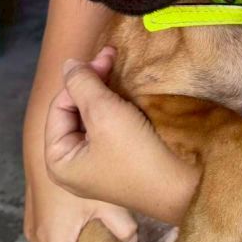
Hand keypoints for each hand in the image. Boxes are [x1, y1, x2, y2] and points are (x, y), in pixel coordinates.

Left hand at [45, 47, 198, 222]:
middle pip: (74, 111)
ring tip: (118, 66)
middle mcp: (74, 164)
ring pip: (93, 116)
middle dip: (92, 82)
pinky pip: (110, 127)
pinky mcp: (120, 160)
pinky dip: (116, 106)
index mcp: (59, 161)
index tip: (105, 57)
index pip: (58, 107)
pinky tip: (127, 91)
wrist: (183, 186)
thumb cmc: (136, 152)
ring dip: (105, 90)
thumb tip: (67, 64)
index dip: (79, 79)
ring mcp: (98, 163)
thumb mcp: (104, 111)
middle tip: (112, 55)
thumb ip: (81, 84)